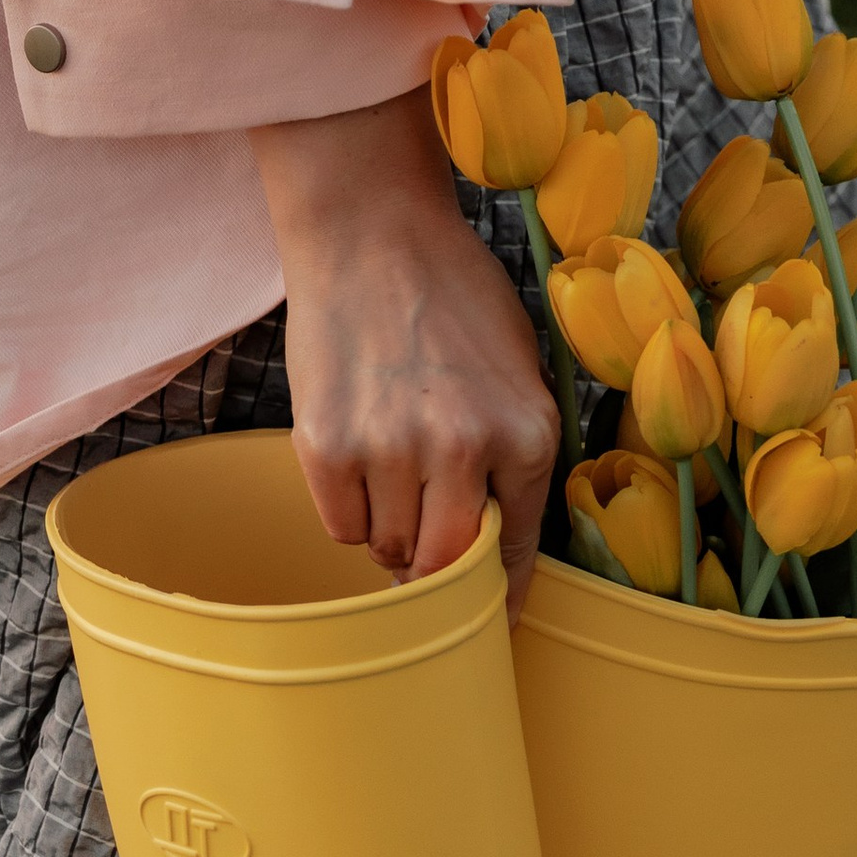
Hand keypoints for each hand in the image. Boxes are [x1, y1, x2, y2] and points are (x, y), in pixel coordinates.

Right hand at [250, 84, 560, 619]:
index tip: (492, 625)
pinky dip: (347, 506)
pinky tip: (355, 444)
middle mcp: (466, 448)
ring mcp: (393, 449)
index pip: (516, 551)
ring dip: (390, 524)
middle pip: (447, 567)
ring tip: (389, 453)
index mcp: (528, 432)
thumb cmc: (452, 294)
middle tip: (424, 543)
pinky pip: (341, 526)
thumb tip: (496, 546)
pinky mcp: (328, 447)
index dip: (501, 595)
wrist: (372, 231)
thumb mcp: (517, 366)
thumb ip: (515, 453)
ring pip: (390, 548)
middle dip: (436, 568)